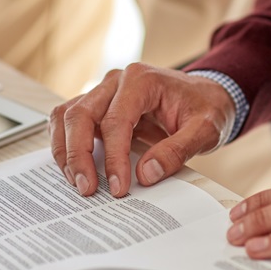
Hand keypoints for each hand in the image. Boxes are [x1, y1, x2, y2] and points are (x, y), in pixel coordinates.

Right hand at [50, 63, 235, 197]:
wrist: (205, 96)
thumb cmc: (205, 108)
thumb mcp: (204, 130)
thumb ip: (177, 151)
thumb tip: (146, 174)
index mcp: (141, 80)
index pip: (115, 120)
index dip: (113, 157)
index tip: (118, 187)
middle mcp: (115, 81)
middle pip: (80, 114)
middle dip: (78, 155)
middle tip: (86, 189)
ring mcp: (102, 92)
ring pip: (67, 115)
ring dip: (66, 150)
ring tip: (77, 182)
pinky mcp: (97, 106)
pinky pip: (69, 121)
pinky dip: (65, 144)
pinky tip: (74, 168)